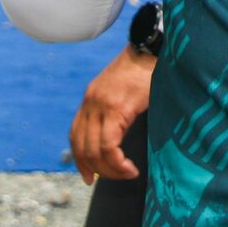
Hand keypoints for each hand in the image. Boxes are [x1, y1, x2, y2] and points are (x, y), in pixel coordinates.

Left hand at [71, 49, 154, 183]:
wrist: (152, 48)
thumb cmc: (144, 70)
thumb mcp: (121, 90)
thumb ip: (115, 109)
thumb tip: (118, 136)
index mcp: (91, 98)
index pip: (75, 135)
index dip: (79, 159)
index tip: (88, 175)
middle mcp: (91, 102)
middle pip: (82, 147)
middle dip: (95, 169)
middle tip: (113, 177)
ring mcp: (102, 105)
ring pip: (95, 150)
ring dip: (110, 169)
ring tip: (127, 173)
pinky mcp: (117, 108)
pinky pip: (109, 145)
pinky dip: (118, 162)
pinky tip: (130, 167)